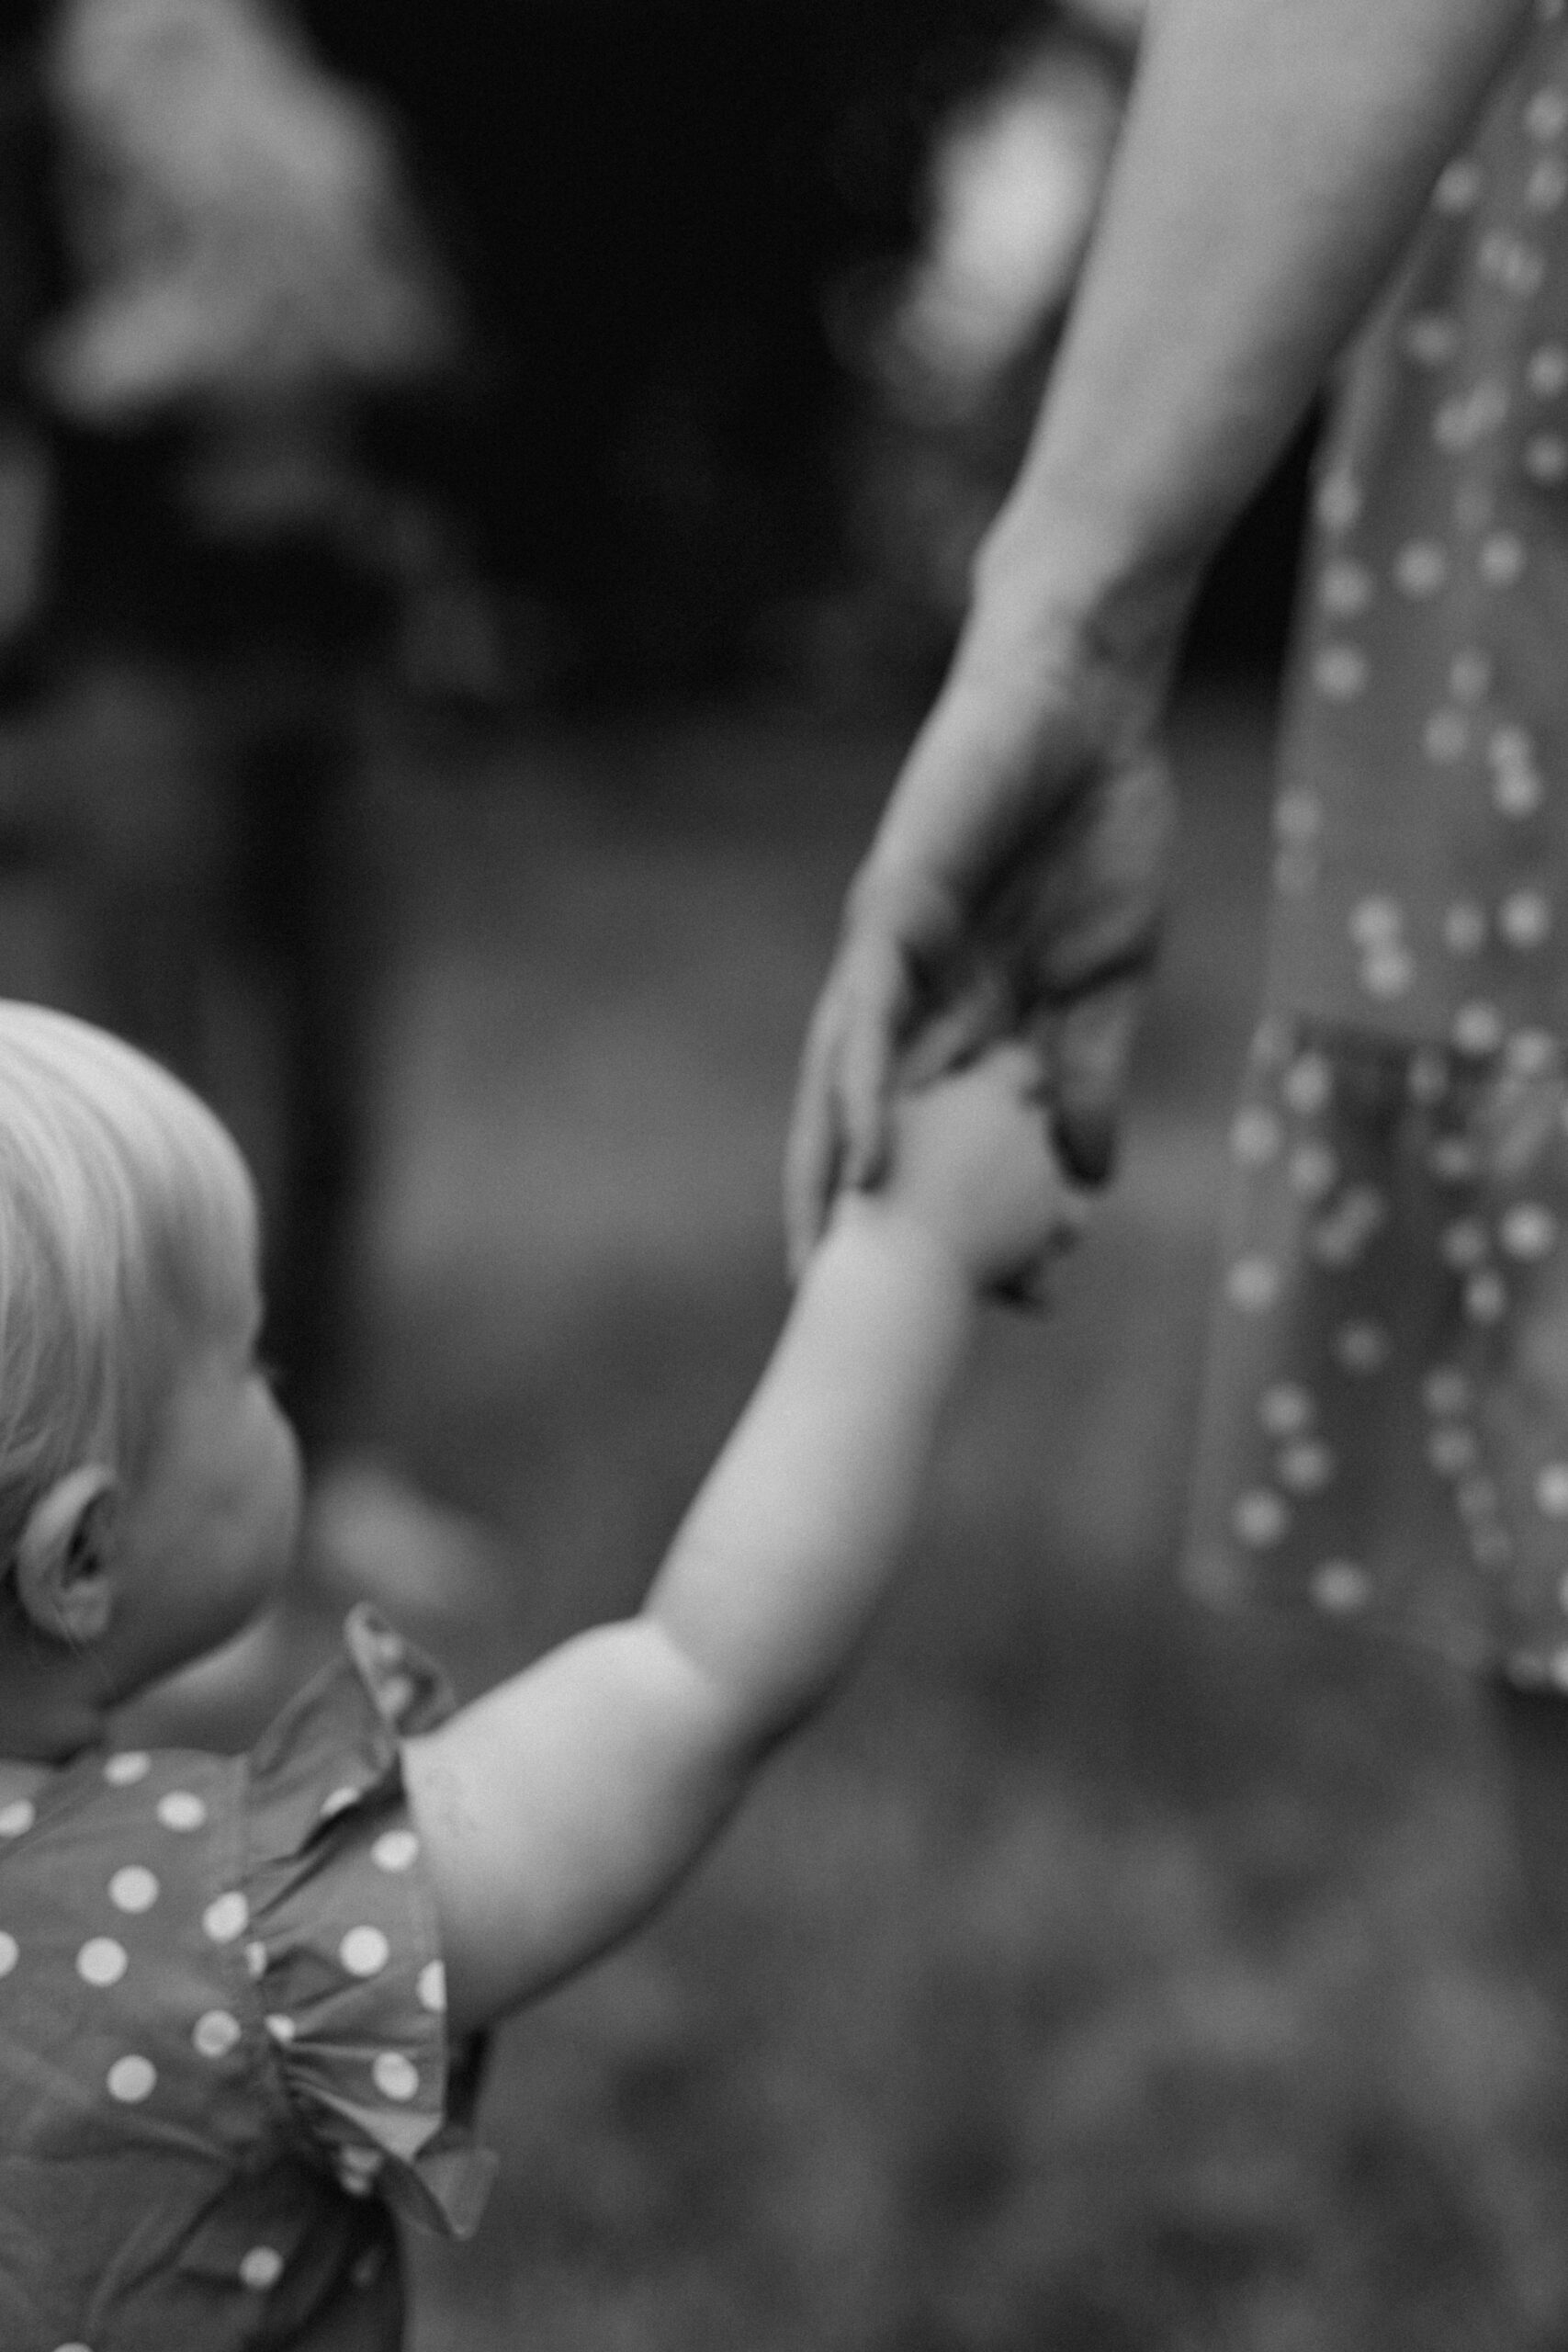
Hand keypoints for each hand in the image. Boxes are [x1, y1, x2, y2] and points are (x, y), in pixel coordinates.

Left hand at [785, 618, 1175, 1273]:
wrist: (1088, 706)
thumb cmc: (1098, 828)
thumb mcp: (1108, 979)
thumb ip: (1088, 1074)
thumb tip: (1085, 1184)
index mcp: (963, 1024)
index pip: (950, 1143)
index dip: (963, 1222)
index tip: (1009, 1308)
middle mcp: (910, 1007)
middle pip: (874, 1134)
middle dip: (866, 1227)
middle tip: (851, 1331)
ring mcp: (890, 964)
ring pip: (847, 1092)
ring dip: (837, 1184)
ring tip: (828, 1271)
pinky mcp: (890, 917)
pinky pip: (867, 1022)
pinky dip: (864, 1093)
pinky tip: (866, 1162)